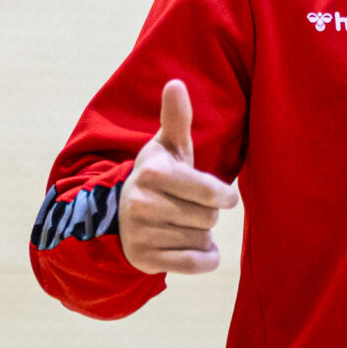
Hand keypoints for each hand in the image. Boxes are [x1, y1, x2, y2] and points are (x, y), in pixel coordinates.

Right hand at [119, 79, 238, 275]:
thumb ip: (177, 118)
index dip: (223, 196)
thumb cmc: (160, 176)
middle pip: (210, 218)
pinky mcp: (144, 259)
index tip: (221, 195)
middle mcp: (141, 203)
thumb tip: (176, 83)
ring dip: (201, 235)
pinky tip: (186, 246)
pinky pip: (197, 264)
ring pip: (203, 240)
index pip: (212, 193)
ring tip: (179, 224)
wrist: (123, 214)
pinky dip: (203, 258)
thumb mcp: (168, 147)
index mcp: (153, 173)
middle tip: (187, 207)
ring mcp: (141, 233)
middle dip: (207, 214)